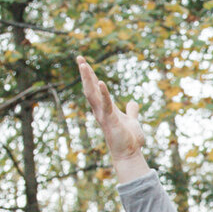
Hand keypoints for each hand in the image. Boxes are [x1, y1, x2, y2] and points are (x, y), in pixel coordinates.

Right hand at [77, 56, 151, 179]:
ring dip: (88, 79)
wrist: (130, 154)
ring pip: (93, 94)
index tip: (85, 62)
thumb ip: (131, 111)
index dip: (90, 75)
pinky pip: (106, 105)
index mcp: (106, 108)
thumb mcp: (132, 121)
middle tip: (79, 57)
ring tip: (84, 65)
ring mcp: (104, 115)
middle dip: (85, 73)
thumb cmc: (129, 139)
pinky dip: (104, 94)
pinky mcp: (111, 120)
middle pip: (90, 88)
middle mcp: (101, 110)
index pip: (95, 88)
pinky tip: (101, 82)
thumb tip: (133, 103)